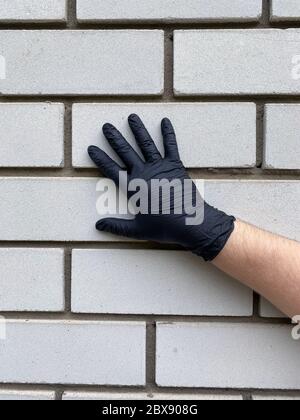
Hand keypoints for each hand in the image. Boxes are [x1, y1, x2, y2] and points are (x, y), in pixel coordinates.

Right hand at [88, 114, 234, 260]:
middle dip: (115, 138)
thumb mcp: (137, 230)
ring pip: (145, 144)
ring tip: (131, 117)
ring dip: (138, 130)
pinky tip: (165, 121)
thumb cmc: (164, 228)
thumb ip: (116, 227)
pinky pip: (170, 146)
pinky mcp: (175, 166)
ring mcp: (160, 167)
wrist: (191, 223)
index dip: (101, 159)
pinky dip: (168, 133)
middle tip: (106, 126)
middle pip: (126, 152)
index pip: (112, 170)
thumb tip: (98, 226)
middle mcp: (144, 173)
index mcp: (133, 188)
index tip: (91, 148)